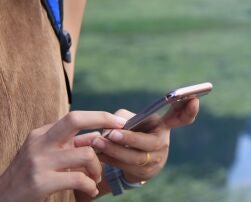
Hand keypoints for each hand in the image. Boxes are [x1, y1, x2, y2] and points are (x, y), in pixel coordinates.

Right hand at [0, 111, 124, 201]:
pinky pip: (78, 179)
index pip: (75, 117)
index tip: (120, 121)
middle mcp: (40, 142)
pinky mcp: (41, 182)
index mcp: (42, 133)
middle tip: (119, 133)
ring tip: (95, 178)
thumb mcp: (47, 154)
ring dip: (98, 168)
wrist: (4, 197)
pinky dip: (90, 186)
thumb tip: (98, 137)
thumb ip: (70, 145)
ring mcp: (39, 161)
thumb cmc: (32, 175)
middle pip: (75, 120)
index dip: (100, 116)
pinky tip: (90, 191)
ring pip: (85, 154)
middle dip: (102, 121)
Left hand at [90, 98, 198, 182]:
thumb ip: (123, 118)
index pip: (181, 118)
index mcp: (163, 126)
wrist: (131, 160)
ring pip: (134, 157)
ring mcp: (155, 160)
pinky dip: (110, 159)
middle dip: (129, 139)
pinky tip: (99, 153)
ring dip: (114, 150)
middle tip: (112, 134)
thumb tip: (114, 126)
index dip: (189, 110)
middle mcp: (162, 143)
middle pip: (149, 143)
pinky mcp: (145, 174)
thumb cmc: (132, 132)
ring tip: (97, 143)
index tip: (194, 98)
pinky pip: (126, 167)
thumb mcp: (131, 120)